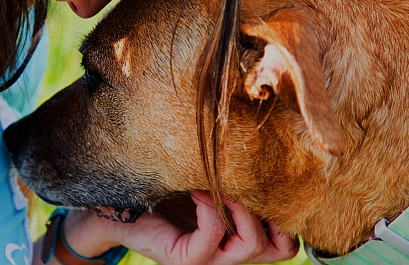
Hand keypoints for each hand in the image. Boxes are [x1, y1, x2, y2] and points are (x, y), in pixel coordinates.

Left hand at [61, 191, 297, 264]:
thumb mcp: (208, 182)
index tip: (268, 179)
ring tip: (217, 184)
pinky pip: (213, 235)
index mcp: (238, 240)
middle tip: (250, 185)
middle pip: (282, 249)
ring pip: (252, 246)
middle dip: (274, 213)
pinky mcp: (185, 260)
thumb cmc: (167, 189)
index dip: (288, 213)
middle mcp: (229, 256)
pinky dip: (210, 206)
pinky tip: (195, 188)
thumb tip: (268, 154)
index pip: (286, 242)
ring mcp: (209, 262)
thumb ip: (233, 181)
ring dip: (241, 206)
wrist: (121, 207)